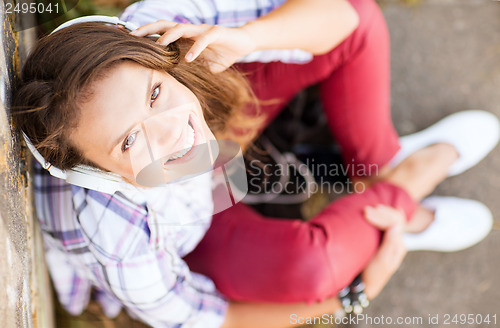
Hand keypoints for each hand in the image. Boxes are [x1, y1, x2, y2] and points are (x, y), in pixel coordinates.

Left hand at [130, 20, 256, 72]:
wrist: (244, 43)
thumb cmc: (221, 55)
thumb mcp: (202, 66)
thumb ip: (188, 71)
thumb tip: (174, 87)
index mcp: (184, 37)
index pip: (160, 32)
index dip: (144, 34)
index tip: (127, 39)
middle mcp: (190, 30)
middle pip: (164, 25)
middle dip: (148, 29)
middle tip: (132, 36)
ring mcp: (202, 30)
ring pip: (180, 28)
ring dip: (168, 37)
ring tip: (159, 47)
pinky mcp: (217, 33)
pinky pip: (203, 39)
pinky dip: (195, 49)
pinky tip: (188, 59)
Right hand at [361, 205, 406, 298]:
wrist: (365, 285)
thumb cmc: (372, 274)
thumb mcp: (381, 260)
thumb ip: (389, 243)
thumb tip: (396, 225)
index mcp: (399, 246)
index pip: (394, 224)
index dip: (381, 216)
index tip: (365, 213)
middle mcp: (397, 242)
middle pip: (394, 220)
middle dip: (380, 213)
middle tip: (365, 210)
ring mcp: (390, 242)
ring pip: (390, 221)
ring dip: (380, 214)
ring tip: (367, 209)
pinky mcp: (382, 242)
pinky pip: (386, 225)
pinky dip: (380, 217)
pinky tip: (380, 210)